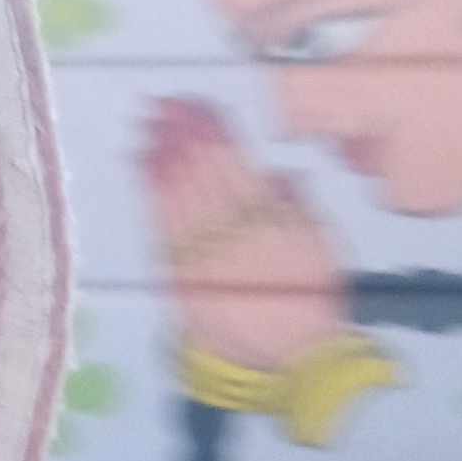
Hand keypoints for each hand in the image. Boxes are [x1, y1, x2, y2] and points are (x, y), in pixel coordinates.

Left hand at [142, 96, 347, 378]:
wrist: (290, 357)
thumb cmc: (311, 296)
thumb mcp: (321, 245)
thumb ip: (299, 205)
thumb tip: (278, 171)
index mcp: (270, 217)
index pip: (233, 160)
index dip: (209, 128)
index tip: (192, 103)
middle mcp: (232, 230)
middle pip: (199, 169)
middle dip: (178, 132)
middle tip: (158, 103)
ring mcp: (203, 252)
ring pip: (176, 192)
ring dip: (158, 153)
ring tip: (145, 124)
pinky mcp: (181, 274)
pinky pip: (160, 224)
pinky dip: (149, 191)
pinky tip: (139, 166)